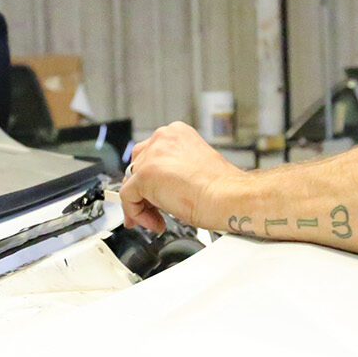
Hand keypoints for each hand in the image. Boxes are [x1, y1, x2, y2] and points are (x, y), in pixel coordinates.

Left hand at [120, 121, 243, 231]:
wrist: (229, 197)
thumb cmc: (222, 188)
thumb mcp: (194, 169)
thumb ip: (173, 172)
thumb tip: (159, 189)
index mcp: (177, 134)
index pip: (150, 155)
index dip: (151, 180)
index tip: (157, 196)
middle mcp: (163, 139)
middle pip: (137, 167)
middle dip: (143, 192)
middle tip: (155, 210)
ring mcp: (152, 156)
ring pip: (131, 183)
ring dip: (141, 205)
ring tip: (158, 219)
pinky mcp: (145, 175)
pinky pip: (128, 198)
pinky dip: (137, 214)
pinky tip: (156, 222)